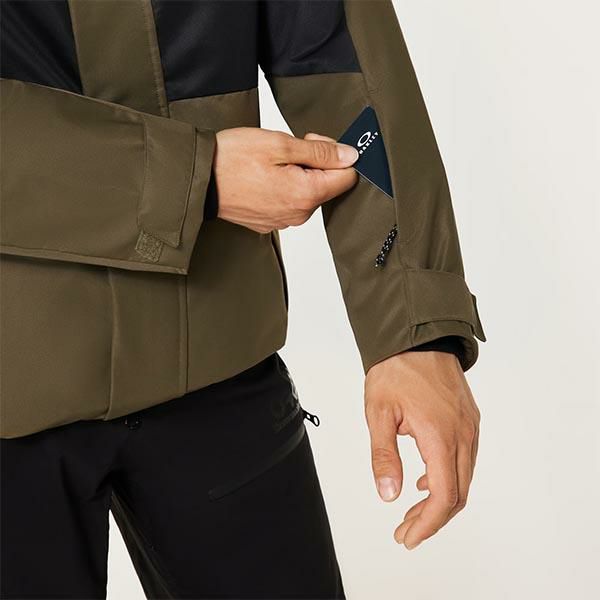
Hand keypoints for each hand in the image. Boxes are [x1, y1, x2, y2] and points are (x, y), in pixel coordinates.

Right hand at [214, 128, 357, 232]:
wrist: (197, 181)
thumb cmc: (232, 159)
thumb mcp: (280, 144)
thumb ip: (320, 152)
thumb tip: (350, 156)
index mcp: (306, 195)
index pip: (347, 177)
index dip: (335, 155)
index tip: (312, 143)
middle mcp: (298, 215)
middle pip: (326, 186)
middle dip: (314, 164)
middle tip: (286, 149)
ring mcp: (283, 222)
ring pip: (306, 194)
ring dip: (297, 175)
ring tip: (268, 164)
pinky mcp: (269, 223)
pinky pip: (287, 203)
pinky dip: (281, 188)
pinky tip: (261, 177)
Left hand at [364, 351, 479, 549]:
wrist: (417, 337)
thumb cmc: (396, 370)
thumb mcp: (379, 413)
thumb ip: (384, 456)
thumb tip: (389, 494)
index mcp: (440, 436)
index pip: (443, 496)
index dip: (426, 524)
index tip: (407, 537)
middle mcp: (463, 435)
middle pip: (457, 493)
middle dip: (431, 519)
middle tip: (405, 531)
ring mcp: (469, 426)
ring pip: (463, 478)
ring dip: (440, 500)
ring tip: (412, 512)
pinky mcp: (469, 419)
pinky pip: (465, 458)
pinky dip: (447, 477)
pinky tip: (424, 480)